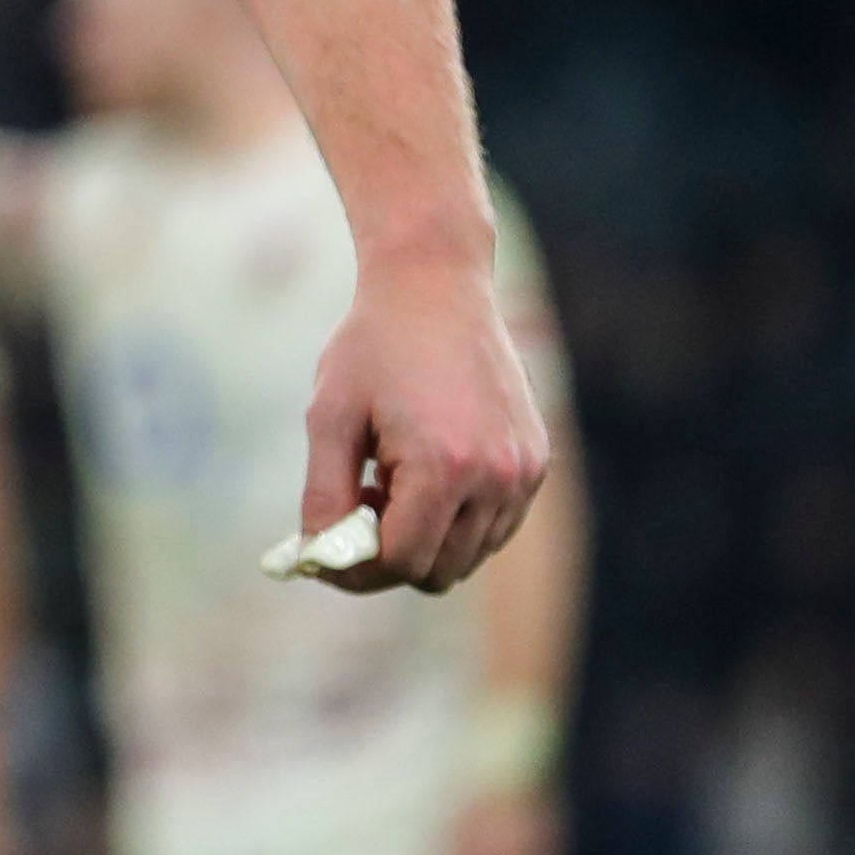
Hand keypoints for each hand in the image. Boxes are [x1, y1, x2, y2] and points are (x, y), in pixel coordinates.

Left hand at [297, 247, 550, 593]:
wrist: (435, 285)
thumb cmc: (373, 346)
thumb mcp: (330, 417)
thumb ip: (324, 494)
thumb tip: (319, 558)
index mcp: (445, 467)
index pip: (402, 561)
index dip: (355, 569)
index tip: (322, 552)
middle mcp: (498, 477)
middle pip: (439, 570)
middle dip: (387, 557)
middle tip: (353, 508)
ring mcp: (524, 472)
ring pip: (469, 555)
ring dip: (423, 540)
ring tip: (385, 481)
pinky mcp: (536, 462)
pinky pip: (494, 526)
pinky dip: (456, 522)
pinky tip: (420, 473)